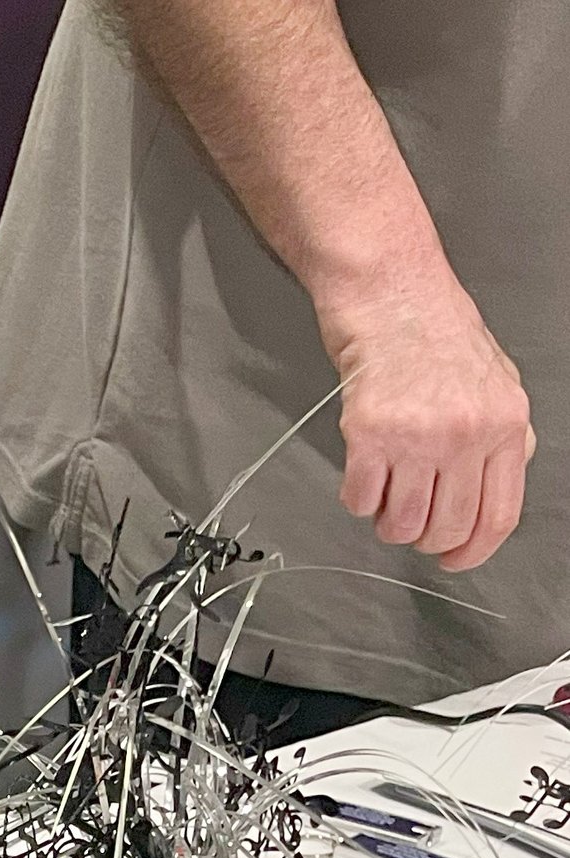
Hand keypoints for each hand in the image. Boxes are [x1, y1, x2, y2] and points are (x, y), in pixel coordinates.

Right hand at [319, 270, 533, 569]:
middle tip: (412, 514)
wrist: (393, 294)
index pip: (496, 517)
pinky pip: (360, 502)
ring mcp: (418, 436)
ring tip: (389, 485)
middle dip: (422, 537)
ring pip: (399, 525)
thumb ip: (502, 440)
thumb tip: (490, 494)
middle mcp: (466, 433)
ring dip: (387, 518)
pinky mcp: (369, 435)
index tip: (453, 560)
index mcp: (504, 424)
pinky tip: (365, 467)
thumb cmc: (437, 333)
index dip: (471, 553)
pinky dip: (357, 496)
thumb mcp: (497, 382)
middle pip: (444, 530)